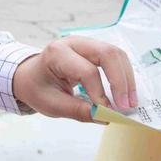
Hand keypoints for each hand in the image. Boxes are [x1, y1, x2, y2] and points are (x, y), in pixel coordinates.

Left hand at [12, 36, 137, 122]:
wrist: (30, 76)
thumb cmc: (38, 87)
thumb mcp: (51, 104)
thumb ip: (78, 111)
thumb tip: (106, 117)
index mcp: (57, 53)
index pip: (86, 71)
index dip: (99, 93)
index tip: (107, 113)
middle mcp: (73, 43)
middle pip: (107, 54)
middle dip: (120, 81)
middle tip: (126, 107)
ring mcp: (85, 44)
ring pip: (116, 54)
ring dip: (127, 79)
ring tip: (130, 103)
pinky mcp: (94, 50)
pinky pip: (115, 59)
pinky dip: (124, 76)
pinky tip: (125, 94)